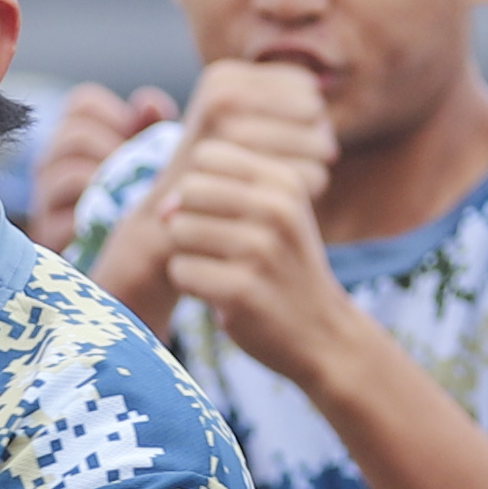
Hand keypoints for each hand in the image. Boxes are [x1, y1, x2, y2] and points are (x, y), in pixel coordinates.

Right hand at [31, 81, 176, 242]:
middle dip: (115, 149)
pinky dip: (98, 218)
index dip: (115, 113)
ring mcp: (46, 196)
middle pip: (75, 134)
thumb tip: (149, 104)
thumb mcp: (143, 160)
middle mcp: (52, 161)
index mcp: (74, 136)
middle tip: (139, 171)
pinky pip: (66, 217)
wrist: (120, 265)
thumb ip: (149, 127)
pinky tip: (121, 222)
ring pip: (69, 173)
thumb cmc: (132, 203)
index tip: (137, 136)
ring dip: (109, 183)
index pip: (83, 103)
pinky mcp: (49, 232)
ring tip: (132, 196)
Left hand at [147, 62, 347, 378]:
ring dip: (190, 253)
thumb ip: (220, 191)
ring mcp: (260, 251)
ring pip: (179, 230)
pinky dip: (191, 285)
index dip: (201, 185)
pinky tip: (222, 293)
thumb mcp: (276, 212)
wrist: (323, 333)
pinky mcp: (240, 290)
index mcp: (285, 181)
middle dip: (190, 218)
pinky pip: (180, 271)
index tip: (223, 214)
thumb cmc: (284, 265)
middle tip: (219, 247)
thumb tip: (164, 207)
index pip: (207, 156)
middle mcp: (277, 210)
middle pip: (189, 190)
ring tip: (223, 270)